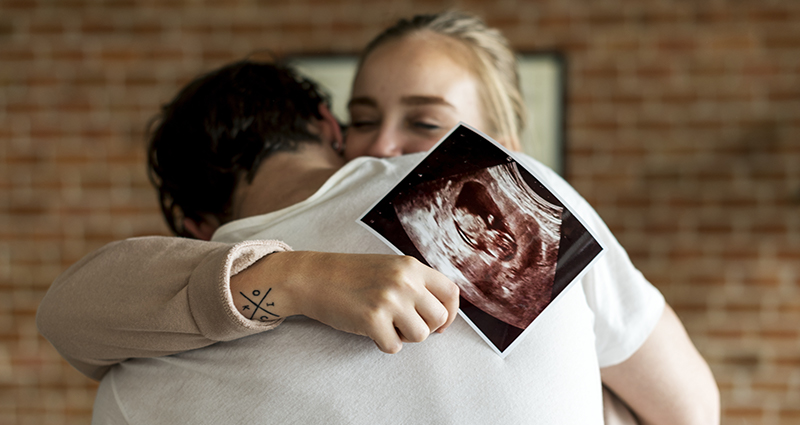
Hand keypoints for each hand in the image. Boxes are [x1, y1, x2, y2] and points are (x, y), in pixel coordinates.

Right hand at [231, 251, 459, 353]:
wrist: (314, 277)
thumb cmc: (351, 275)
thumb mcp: (390, 268)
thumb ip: (416, 283)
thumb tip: (442, 313)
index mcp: (411, 266)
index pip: (451, 292)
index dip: (450, 313)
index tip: (438, 323)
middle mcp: (405, 281)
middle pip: (438, 318)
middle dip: (424, 327)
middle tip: (403, 324)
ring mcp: (389, 300)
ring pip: (420, 335)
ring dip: (404, 336)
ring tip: (385, 324)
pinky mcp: (372, 320)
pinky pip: (394, 346)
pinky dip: (383, 343)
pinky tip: (370, 330)